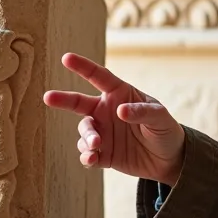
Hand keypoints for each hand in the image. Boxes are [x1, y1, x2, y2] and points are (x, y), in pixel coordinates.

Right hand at [42, 53, 185, 185]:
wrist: (169, 159)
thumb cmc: (165, 130)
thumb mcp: (160, 117)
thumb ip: (142, 112)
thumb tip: (119, 111)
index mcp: (119, 94)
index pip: (98, 76)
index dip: (82, 67)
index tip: (66, 58)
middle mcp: (106, 111)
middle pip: (78, 103)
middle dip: (62, 99)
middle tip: (48, 97)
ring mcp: (103, 132)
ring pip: (84, 131)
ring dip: (87, 137)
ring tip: (96, 145)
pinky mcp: (103, 154)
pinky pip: (87, 154)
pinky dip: (86, 156)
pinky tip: (92, 159)